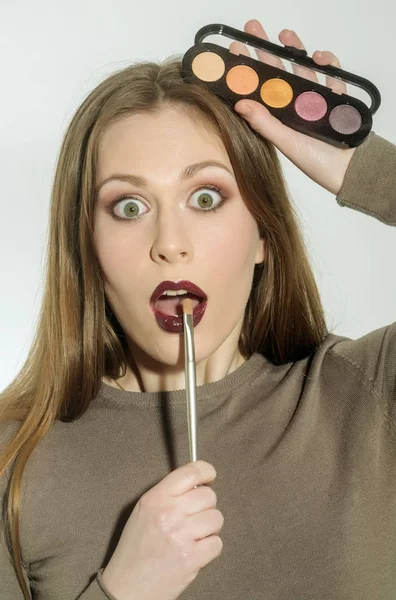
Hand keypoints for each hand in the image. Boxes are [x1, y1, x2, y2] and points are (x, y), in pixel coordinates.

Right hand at [101, 461, 222, 599]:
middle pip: (208, 496)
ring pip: (216, 518)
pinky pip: (217, 543)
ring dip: (210, 528)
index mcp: (155, 498)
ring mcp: (181, 536)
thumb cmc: (136, 548)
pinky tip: (195, 551)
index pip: (190, 473)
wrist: (126, 587)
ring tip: (194, 536)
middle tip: (195, 517)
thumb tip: (197, 483)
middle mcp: (169, 513)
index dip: (206, 471)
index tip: (210, 476)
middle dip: (206, 506)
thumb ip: (168, 494)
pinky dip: (210, 548)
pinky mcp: (191, 559)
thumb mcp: (144, 510)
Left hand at [232, 20, 355, 195]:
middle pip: (277, 72)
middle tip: (253, 28)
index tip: (234, 51)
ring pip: (302, 68)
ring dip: (294, 49)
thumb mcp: (287, 143)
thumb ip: (265, 124)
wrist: (349, 171)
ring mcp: (314, 101)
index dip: (247, 70)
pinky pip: (331, 75)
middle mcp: (293, 106)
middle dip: (265, 49)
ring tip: (285, 36)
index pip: (258, 89)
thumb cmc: (316, 162)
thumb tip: (239, 104)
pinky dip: (327, 64)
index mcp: (278, 117)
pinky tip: (319, 58)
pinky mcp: (335, 98)